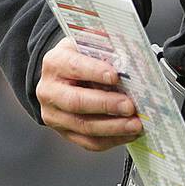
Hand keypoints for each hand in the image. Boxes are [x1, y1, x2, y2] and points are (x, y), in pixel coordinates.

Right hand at [35, 37, 142, 151]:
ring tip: (135, 124)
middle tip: (130, 106)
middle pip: (76, 102)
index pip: (74, 66)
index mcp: (55, 62)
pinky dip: (111, 139)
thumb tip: (130, 58)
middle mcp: (49, 90)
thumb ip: (105, 48)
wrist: (64, 74)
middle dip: (106, 105)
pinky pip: (88, 141)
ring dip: (113, 127)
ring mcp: (54, 114)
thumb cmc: (82, 57)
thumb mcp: (90, 44)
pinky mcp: (64, 131)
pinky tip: (128, 134)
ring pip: (83, 126)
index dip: (95, 71)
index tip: (115, 76)